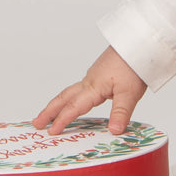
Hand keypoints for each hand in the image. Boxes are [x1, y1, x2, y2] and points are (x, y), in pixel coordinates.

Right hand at [32, 46, 146, 136]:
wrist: (139, 43)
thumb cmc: (134, 65)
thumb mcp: (130, 93)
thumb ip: (120, 113)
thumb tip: (113, 131)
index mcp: (94, 87)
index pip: (74, 107)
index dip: (62, 120)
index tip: (51, 132)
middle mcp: (90, 81)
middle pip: (64, 97)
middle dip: (49, 111)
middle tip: (36, 123)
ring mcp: (94, 76)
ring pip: (70, 92)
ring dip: (58, 104)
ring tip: (49, 114)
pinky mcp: (100, 74)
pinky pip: (79, 89)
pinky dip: (71, 98)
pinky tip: (75, 102)